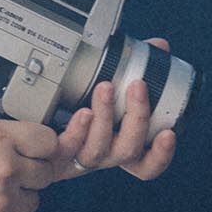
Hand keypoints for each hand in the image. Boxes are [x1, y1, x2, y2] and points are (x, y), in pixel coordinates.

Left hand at [51, 41, 179, 182]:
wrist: (41, 114)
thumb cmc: (85, 101)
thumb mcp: (116, 84)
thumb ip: (139, 66)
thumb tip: (159, 46)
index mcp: (123, 146)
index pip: (148, 164)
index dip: (161, 154)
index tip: (169, 132)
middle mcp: (105, 155)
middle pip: (128, 151)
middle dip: (137, 117)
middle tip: (137, 85)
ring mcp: (80, 156)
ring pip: (98, 149)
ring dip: (106, 117)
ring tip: (105, 87)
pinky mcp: (57, 153)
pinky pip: (69, 147)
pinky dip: (78, 130)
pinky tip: (82, 110)